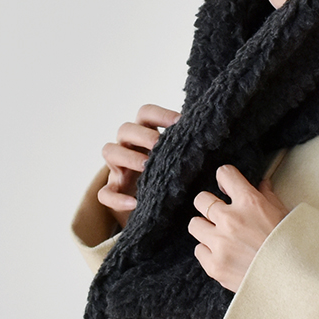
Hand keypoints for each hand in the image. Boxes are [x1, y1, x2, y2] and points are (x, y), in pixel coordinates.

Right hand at [98, 104, 180, 228]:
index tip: (180, 123)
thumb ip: (187, 147)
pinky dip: (117, 198)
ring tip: (147, 167)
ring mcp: (117, 168)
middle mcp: (128, 145)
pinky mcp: (114, 190)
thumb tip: (214, 136)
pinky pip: (105, 193)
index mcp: (145, 133)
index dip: (161, 114)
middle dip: (143, 135)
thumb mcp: (178, 158)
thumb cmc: (171, 174)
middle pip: (126, 128)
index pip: (146, 113)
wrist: (155, 205)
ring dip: (128, 156)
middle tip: (159, 144)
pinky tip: (135, 203)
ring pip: (110, 150)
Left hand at [189, 165, 289, 292]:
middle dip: (211, 204)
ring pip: (195, 224)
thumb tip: (262, 184)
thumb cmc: (294, 246)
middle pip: (201, 199)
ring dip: (207, 228)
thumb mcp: (285, 215)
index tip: (227, 186)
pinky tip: (224, 254)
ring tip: (220, 236)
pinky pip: (199, 250)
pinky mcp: (215, 266)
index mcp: (250, 203)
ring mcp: (220, 244)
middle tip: (221, 213)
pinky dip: (209, 251)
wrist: (295, 280)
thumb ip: (268, 197)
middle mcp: (230, 220)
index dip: (226, 178)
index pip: (225, 174)